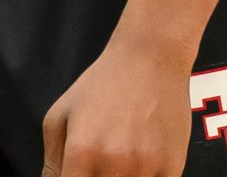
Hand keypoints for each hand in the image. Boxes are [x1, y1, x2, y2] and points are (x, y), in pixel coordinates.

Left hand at [41, 36, 193, 176]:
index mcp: (82, 150)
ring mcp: (147, 167)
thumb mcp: (59, 116)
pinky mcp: (173, 168)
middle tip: (94, 164)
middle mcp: (114, 162)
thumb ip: (53, 162)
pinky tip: (136, 165)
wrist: (150, 61)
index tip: (75, 173)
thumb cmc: (100, 86)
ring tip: (115, 160)